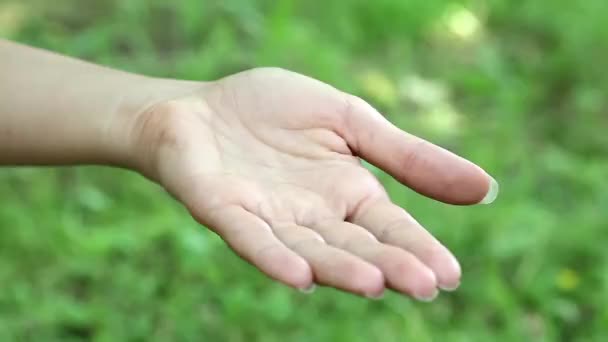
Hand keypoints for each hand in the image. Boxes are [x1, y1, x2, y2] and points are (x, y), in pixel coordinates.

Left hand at [130, 68, 497, 299]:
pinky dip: (274, 256)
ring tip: (374, 283)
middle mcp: (313, 216)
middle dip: (389, 264)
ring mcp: (270, 218)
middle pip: (357, 244)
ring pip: (310, 249)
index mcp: (347, 193)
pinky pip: (252, 238)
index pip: (390, 227)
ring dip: (340, 268)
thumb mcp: (351, 120)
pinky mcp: (226, 212)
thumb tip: (485, 188)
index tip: (449, 275)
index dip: (418, 249)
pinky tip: (299, 274)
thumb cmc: (274, 112)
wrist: (202, 106)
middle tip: (425, 285)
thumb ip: (408, 156)